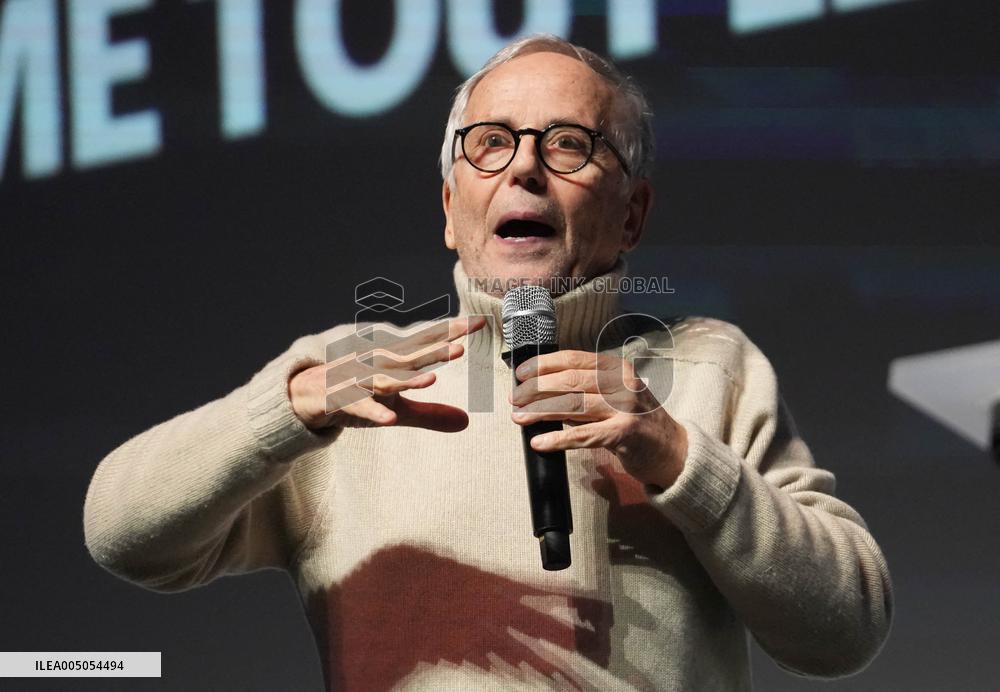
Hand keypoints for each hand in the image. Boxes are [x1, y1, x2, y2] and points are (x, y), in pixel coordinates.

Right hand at [289, 316, 485, 432]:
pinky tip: (388, 418)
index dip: (451, 333)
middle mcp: (377, 365)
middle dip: (434, 351)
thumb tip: (466, 422)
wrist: (306, 395)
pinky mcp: (339, 399)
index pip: (427, 344)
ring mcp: (357, 380)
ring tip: (431, 379)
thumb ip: (430, 414)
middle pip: (410, 357)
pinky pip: (357, 406)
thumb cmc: (357, 394)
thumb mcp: (397, 408)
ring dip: (406, 380)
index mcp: (393, 362)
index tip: (479, 323)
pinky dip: (372, 411)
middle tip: (460, 346)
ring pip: (385, 380)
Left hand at [509, 350, 687, 488]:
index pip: (573, 360)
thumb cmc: (637, 420)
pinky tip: (539, 441)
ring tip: (519, 417)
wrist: (672, 449)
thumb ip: (585, 390)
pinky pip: (582, 435)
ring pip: (572, 405)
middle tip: (516, 398)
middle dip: (536, 389)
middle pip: (569, 381)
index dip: (543, 365)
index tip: (521, 373)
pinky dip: (557, 439)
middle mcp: (622, 384)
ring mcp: (624, 409)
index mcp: (616, 369)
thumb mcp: (616, 394)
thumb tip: (542, 389)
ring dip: (540, 411)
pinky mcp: (623, 434)